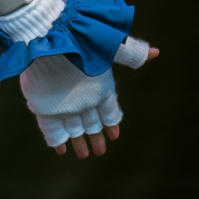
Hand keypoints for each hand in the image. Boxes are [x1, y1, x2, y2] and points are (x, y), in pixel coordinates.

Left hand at [19, 35, 154, 159]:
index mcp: (97, 89)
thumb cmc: (80, 47)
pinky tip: (60, 149)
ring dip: (78, 142)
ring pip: (73, 128)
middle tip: (100, 152)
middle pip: (91, 123)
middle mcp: (80, 98)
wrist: (48, 43)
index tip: (115, 134)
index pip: (108, 110)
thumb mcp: (109, 52)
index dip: (112, 122)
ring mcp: (61, 104)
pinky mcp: (43, 108)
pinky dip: (56, 139)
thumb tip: (156, 52)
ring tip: (84, 155)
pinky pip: (51, 128)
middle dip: (96, 137)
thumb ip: (131, 55)